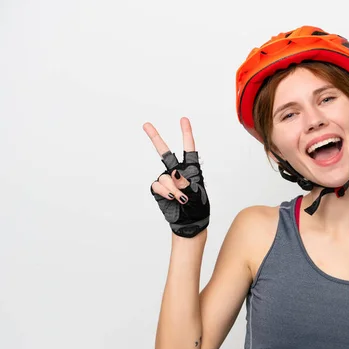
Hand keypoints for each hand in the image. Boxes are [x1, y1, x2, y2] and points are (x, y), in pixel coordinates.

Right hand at [143, 117, 209, 237]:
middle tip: (146, 125)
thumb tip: (173, 173)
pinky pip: (157, 186)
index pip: (189, 149)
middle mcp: (177, 172)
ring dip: (172, 188)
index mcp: (192, 169)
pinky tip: (171, 198)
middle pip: (165, 153)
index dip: (186, 134)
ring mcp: (167, 181)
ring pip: (164, 177)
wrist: (189, 223)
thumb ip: (186, 182)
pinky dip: (164, 192)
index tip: (183, 120)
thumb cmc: (198, 208)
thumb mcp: (198, 194)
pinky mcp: (159, 190)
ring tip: (182, 199)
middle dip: (155, 138)